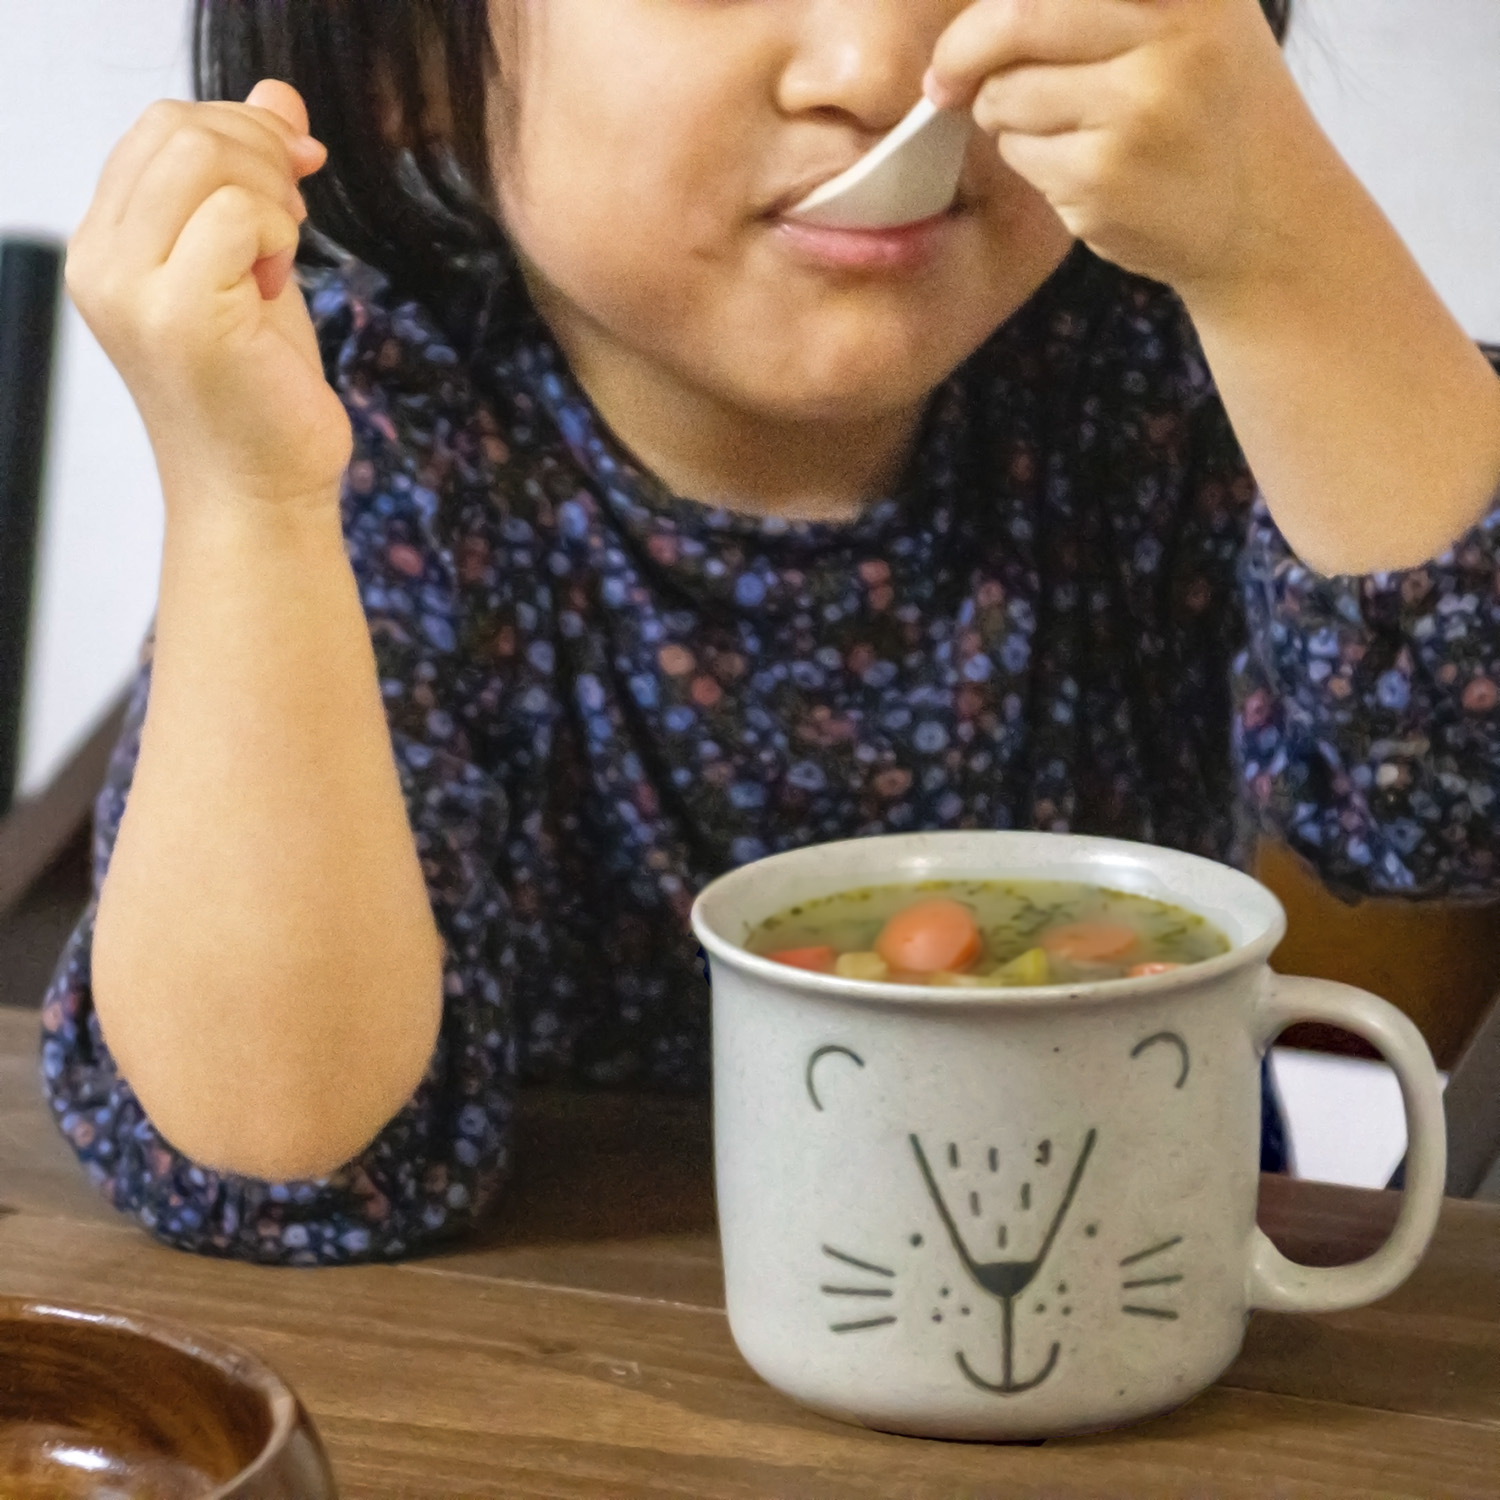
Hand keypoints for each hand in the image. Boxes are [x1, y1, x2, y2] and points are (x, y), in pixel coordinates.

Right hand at [66, 80, 353, 508]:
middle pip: (177, 128)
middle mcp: (101, 261)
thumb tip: (279, 95)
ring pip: (202, 156)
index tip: (298, 169)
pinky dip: (278, 234)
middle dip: (261, 152)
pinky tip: (278, 285)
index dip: (241, 129)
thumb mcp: (258, 265)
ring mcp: (132, 288)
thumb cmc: (261, 389)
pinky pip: (236, 214)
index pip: (161, 130)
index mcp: (106, 244)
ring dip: (271, 192)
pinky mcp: (179, 316)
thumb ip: (256, 182)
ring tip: (283, 256)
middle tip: (297, 216)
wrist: (263, 492)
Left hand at [928, 0, 1324, 293]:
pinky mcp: (1103, 178)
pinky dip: (1030, 163)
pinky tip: (1085, 171)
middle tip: (944, 80)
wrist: (1268, 220)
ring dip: (1005, 117)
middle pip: (1014, 20)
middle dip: (962, 53)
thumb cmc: (1215, 110)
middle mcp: (1170, 34)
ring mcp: (1136, 110)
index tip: (969, 25)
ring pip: (1005, 96)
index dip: (989, 8)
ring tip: (1066, 129)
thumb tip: (986, 7)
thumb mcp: (1194, 16)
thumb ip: (1107, 1)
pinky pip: (1019, 155)